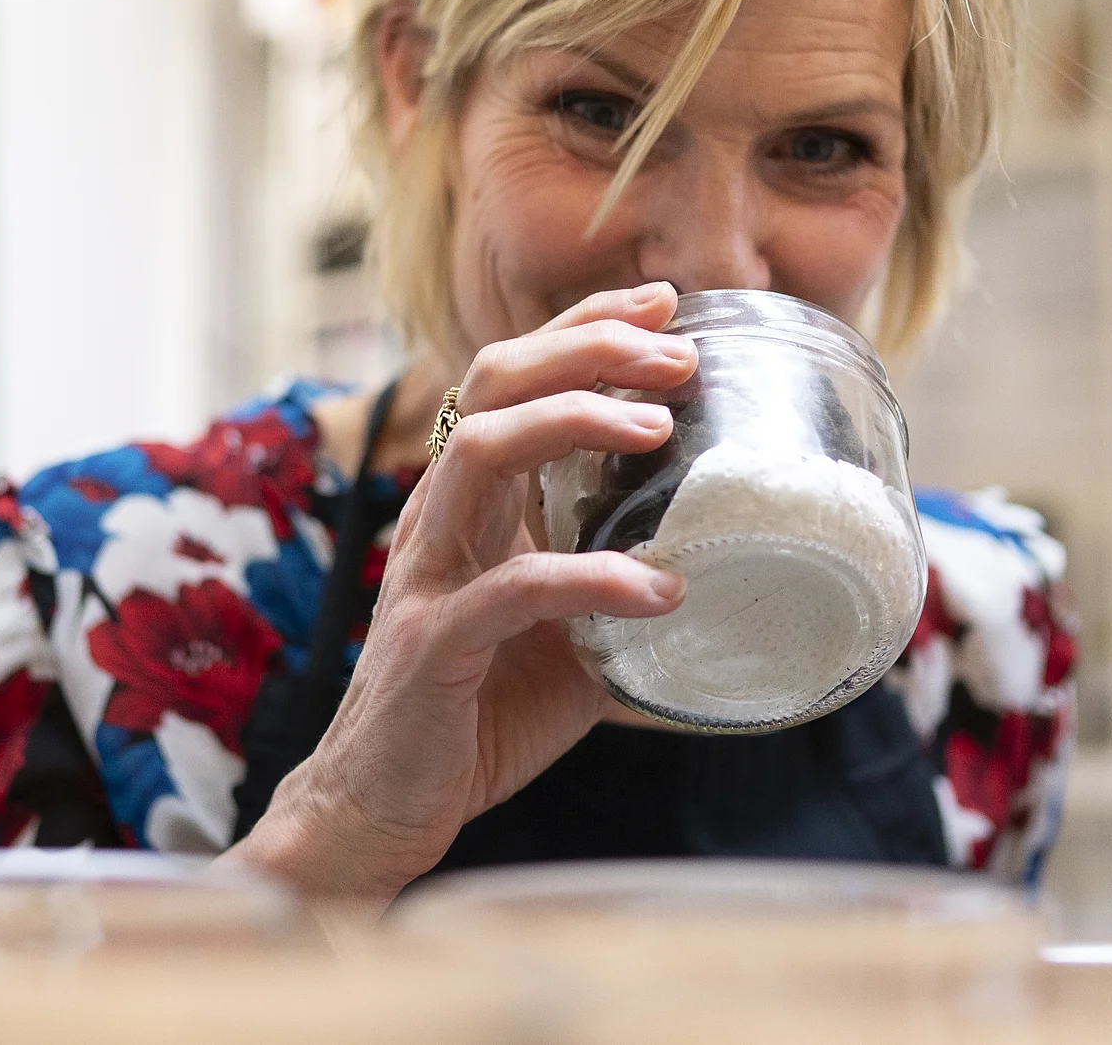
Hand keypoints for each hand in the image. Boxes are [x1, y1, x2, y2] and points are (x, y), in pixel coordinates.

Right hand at [221, 283, 695, 905]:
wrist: (383, 808)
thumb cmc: (482, 710)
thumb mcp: (571, 629)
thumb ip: (624, 582)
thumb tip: (728, 561)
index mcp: (475, 501)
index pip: (518, 377)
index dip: (585, 327)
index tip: (664, 303)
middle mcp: (444, 517)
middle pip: (496, 384)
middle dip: (590, 350)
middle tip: (680, 357)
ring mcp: (430, 574)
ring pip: (484, 452)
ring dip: (574, 423)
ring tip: (659, 430)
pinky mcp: (433, 645)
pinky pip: (513, 592)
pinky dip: (593, 581)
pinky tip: (661, 593)